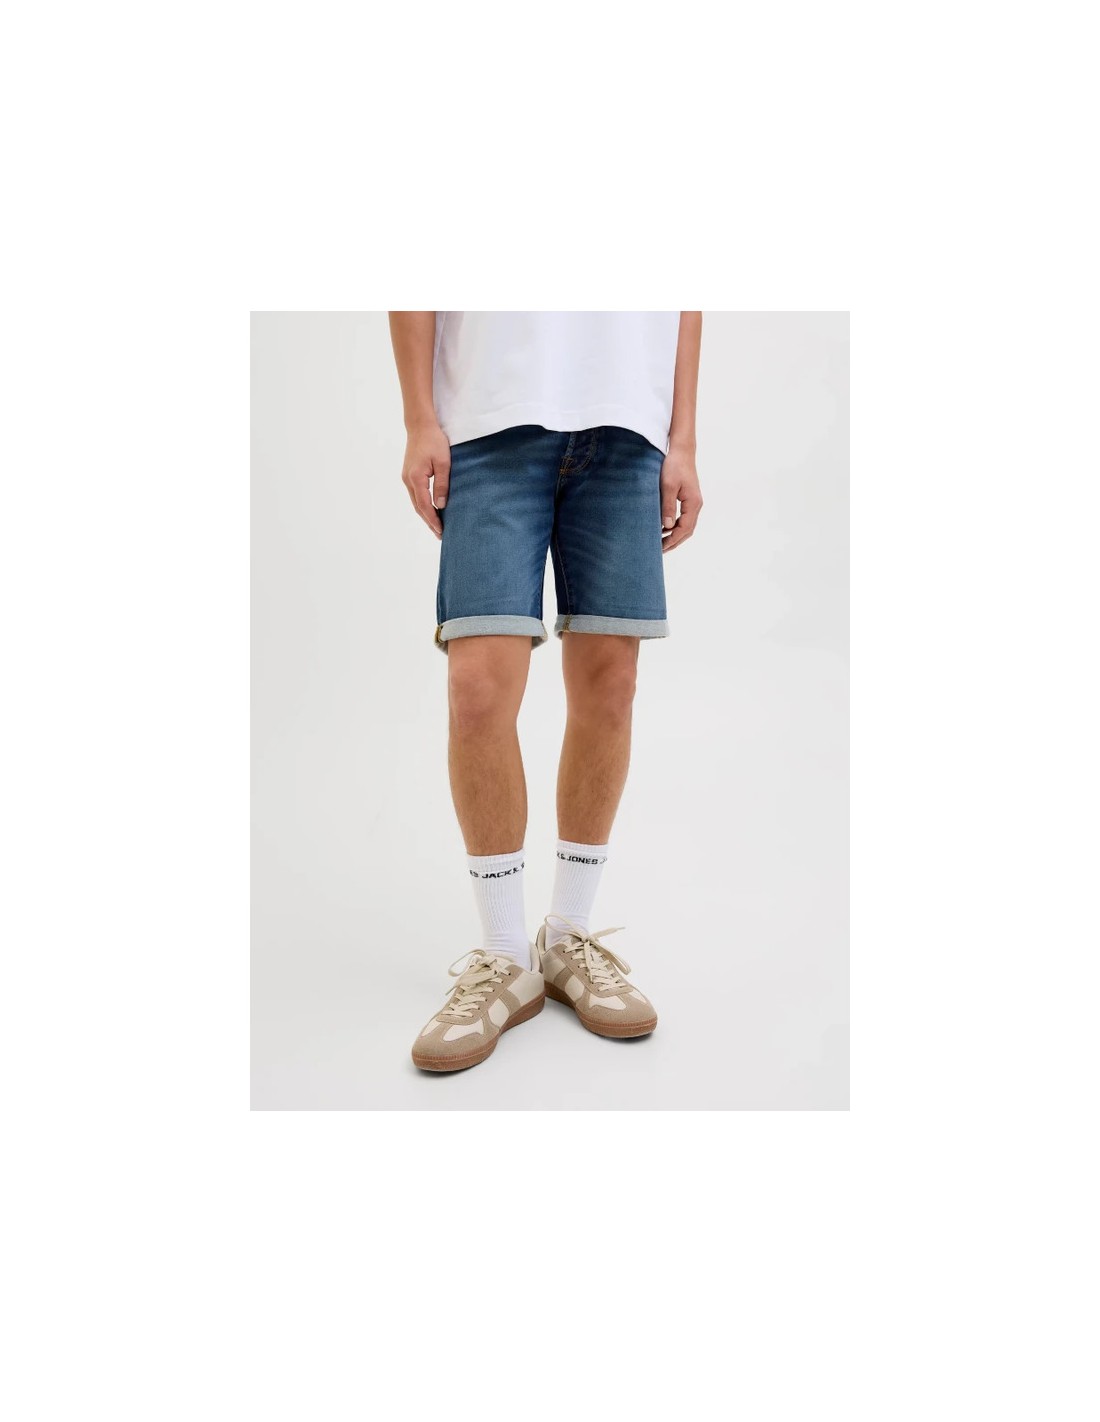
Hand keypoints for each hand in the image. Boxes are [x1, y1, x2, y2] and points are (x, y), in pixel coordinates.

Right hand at [401, 421, 450, 538]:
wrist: (420, 425)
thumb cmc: (434, 441)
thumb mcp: (443, 463)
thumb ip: (442, 485)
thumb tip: (441, 505)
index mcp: (416, 478)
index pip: (424, 506)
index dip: (433, 520)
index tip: (441, 531)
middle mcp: (408, 480)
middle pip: (418, 507)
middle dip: (429, 522)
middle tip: (440, 535)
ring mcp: (406, 477)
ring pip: (416, 502)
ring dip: (425, 515)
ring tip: (436, 526)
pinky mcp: (409, 474)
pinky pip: (415, 495)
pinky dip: (423, 505)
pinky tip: (431, 509)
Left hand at [660, 443, 702, 552]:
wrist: (681, 451)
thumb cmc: (674, 466)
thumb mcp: (668, 486)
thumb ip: (668, 506)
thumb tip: (667, 526)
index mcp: (693, 503)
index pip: (684, 529)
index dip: (672, 540)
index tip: (660, 548)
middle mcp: (696, 505)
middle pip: (687, 531)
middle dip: (674, 542)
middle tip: (659, 551)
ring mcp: (694, 502)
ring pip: (686, 526)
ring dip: (674, 535)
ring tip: (660, 543)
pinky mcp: (689, 499)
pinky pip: (684, 518)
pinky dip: (675, 527)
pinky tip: (663, 529)